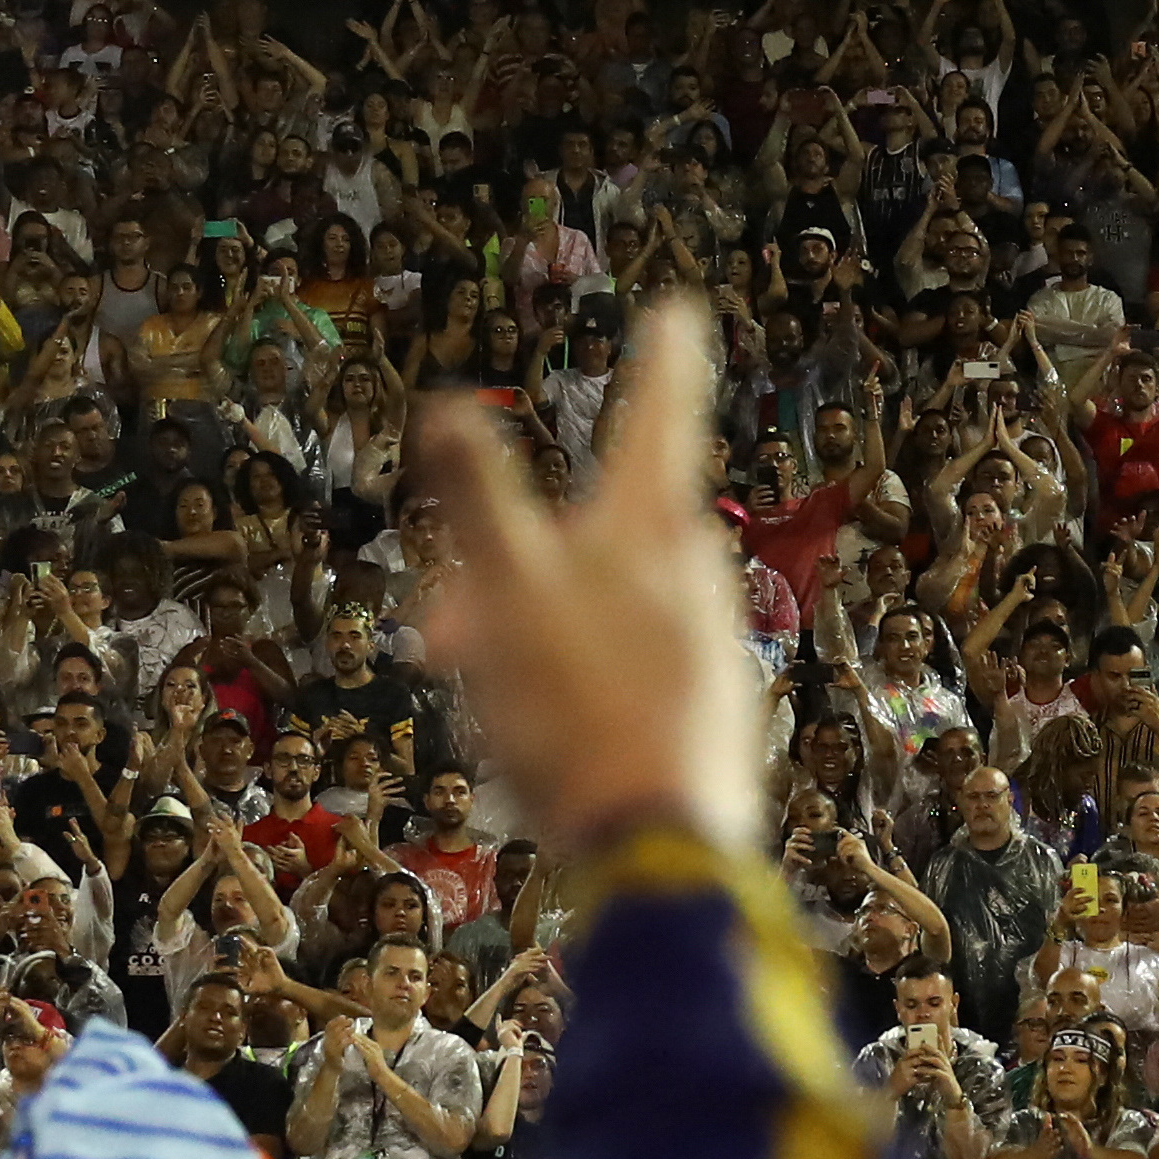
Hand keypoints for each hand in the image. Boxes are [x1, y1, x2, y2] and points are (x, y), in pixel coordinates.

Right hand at [417, 298, 764, 850]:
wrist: (659, 849)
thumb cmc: (572, 711)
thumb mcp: (504, 592)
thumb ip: (478, 498)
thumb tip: (449, 406)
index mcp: (649, 531)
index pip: (658, 417)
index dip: (663, 360)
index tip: (679, 309)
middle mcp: (696, 580)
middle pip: (612, 532)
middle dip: (528, 556)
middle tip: (451, 619)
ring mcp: (709, 652)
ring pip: (606, 613)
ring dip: (533, 632)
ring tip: (470, 685)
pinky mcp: (707, 722)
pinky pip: (626, 677)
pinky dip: (570, 685)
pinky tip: (532, 738)